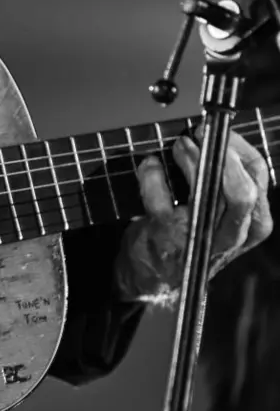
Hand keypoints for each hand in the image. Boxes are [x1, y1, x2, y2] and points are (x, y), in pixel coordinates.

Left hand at [115, 128, 272, 303]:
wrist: (154, 279)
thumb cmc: (189, 239)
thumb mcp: (223, 217)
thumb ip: (229, 185)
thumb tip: (221, 140)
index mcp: (253, 224)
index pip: (259, 176)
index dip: (239, 147)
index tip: (221, 131)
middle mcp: (232, 235)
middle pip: (243, 189)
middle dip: (222, 154)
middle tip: (201, 134)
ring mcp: (199, 237)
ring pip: (207, 190)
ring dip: (190, 159)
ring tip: (179, 145)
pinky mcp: (167, 236)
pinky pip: (160, 198)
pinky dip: (152, 175)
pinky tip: (150, 166)